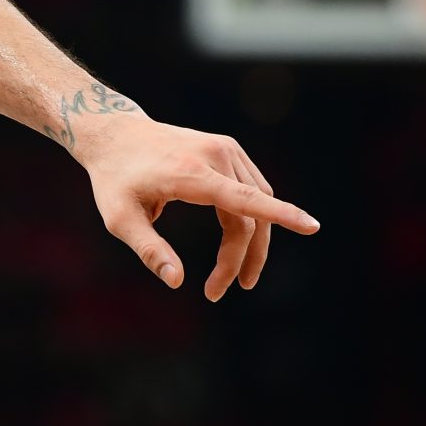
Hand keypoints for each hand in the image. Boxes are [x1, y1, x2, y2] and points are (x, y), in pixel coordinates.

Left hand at [75, 117, 317, 299]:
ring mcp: (225, 149)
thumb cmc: (113, 179)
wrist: (113, 134)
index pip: (243, 198)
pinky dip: (249, 219)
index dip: (281, 215)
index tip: (312, 227)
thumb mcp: (118, 218)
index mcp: (190, 173)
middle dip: (242, 258)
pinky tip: (234, 242)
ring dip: (250, 243)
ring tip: (227, 277)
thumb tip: (177, 282)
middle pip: (249, 215)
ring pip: (257, 205)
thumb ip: (148, 249)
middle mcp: (215, 155)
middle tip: (218, 291)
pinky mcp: (228, 149)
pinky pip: (252, 191)